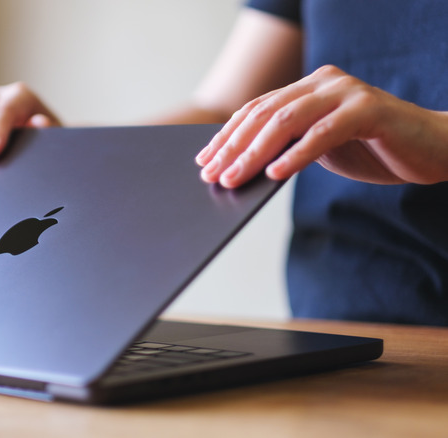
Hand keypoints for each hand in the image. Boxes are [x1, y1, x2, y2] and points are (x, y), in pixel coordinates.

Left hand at [196, 65, 447, 187]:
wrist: (433, 148)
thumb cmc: (373, 149)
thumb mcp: (320, 147)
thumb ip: (288, 146)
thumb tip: (241, 167)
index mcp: (308, 87)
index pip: (256, 110)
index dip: (227, 135)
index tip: (203, 161)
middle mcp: (323, 82)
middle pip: (264, 114)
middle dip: (233, 147)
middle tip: (211, 174)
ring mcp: (346, 92)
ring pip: (287, 121)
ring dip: (255, 153)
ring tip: (234, 178)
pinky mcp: (368, 110)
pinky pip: (323, 133)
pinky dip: (297, 155)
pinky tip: (275, 174)